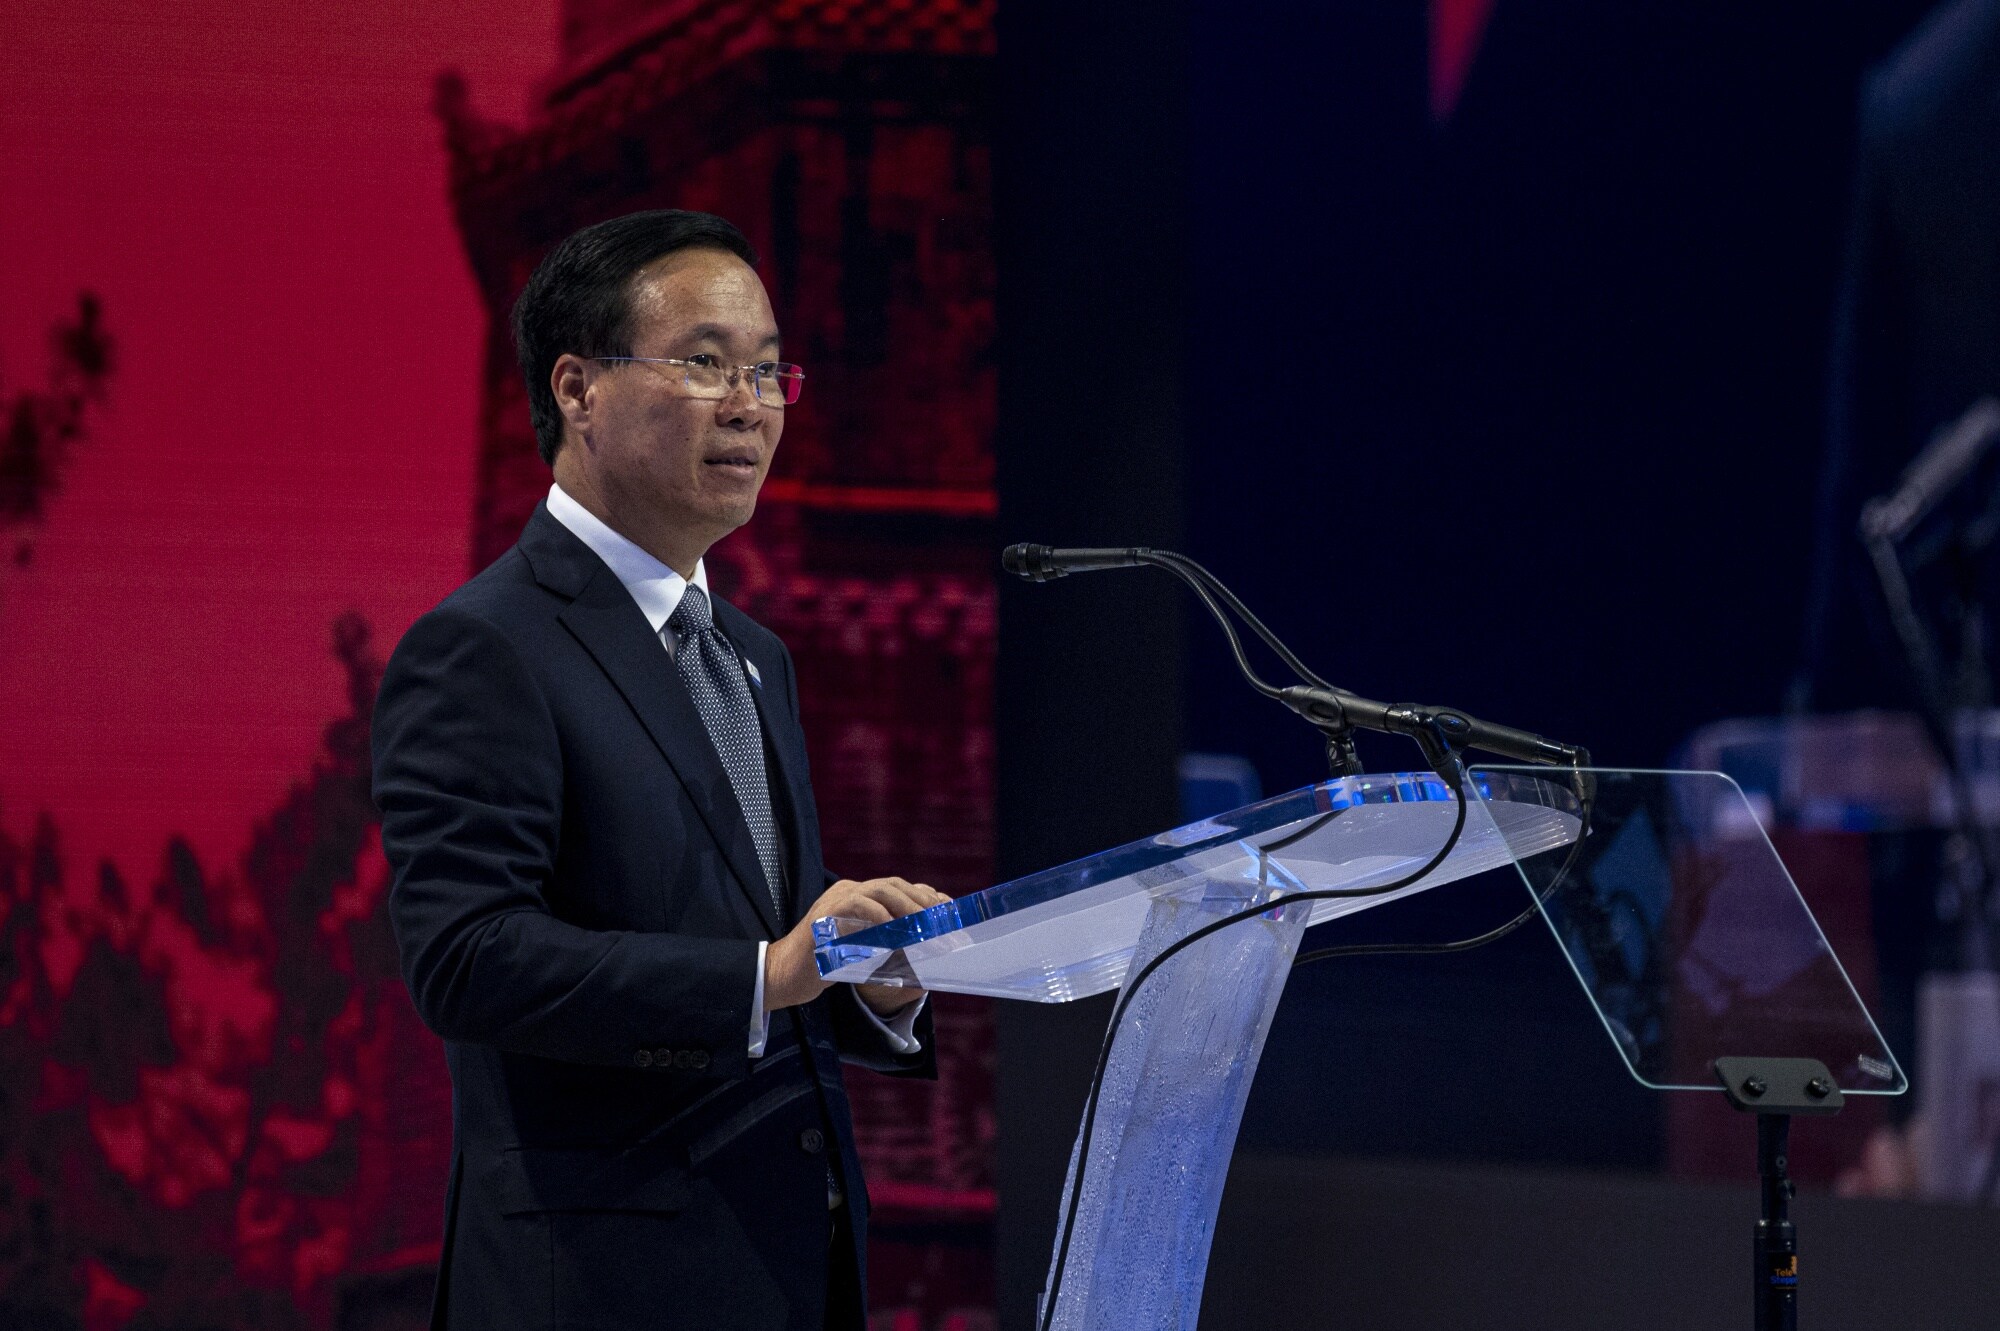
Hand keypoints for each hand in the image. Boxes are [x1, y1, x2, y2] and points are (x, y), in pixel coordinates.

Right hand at [763, 876, 948, 1012]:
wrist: (784, 978)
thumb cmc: (825, 966)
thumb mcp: (865, 951)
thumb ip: (889, 941)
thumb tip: (925, 943)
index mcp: (857, 896)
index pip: (898, 888)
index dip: (925, 898)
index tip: (949, 914)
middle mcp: (847, 892)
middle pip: (893, 885)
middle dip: (923, 903)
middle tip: (945, 924)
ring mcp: (834, 900)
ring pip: (879, 890)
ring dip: (909, 908)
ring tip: (928, 927)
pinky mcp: (824, 916)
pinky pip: (857, 906)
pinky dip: (880, 916)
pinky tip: (896, 930)